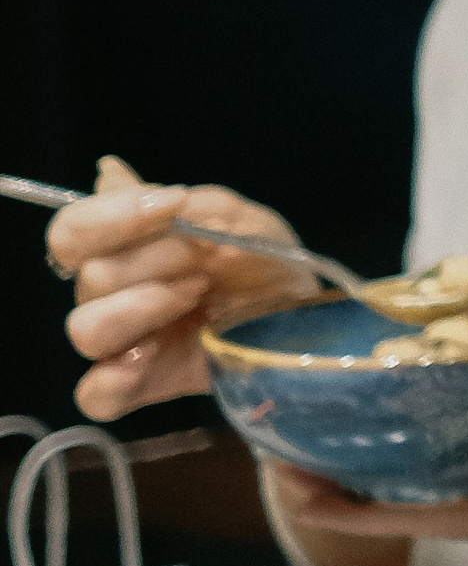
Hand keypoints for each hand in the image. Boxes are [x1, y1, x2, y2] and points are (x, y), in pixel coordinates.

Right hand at [54, 157, 300, 419]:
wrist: (300, 310)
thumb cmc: (260, 257)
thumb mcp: (230, 217)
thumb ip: (170, 204)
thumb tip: (107, 169)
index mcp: (121, 248)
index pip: (70, 232)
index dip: (109, 218)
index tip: (172, 205)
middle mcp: (108, 295)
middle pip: (89, 279)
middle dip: (153, 261)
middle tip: (205, 261)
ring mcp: (120, 344)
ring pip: (86, 330)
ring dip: (142, 306)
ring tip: (196, 294)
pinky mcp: (139, 387)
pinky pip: (95, 396)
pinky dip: (112, 379)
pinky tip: (149, 357)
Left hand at [262, 306, 467, 565]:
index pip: (423, 522)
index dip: (354, 509)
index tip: (293, 491)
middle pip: (411, 513)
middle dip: (346, 489)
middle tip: (280, 451)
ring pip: (435, 498)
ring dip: (381, 475)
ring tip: (325, 438)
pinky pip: (467, 480)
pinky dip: (428, 460)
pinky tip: (407, 426)